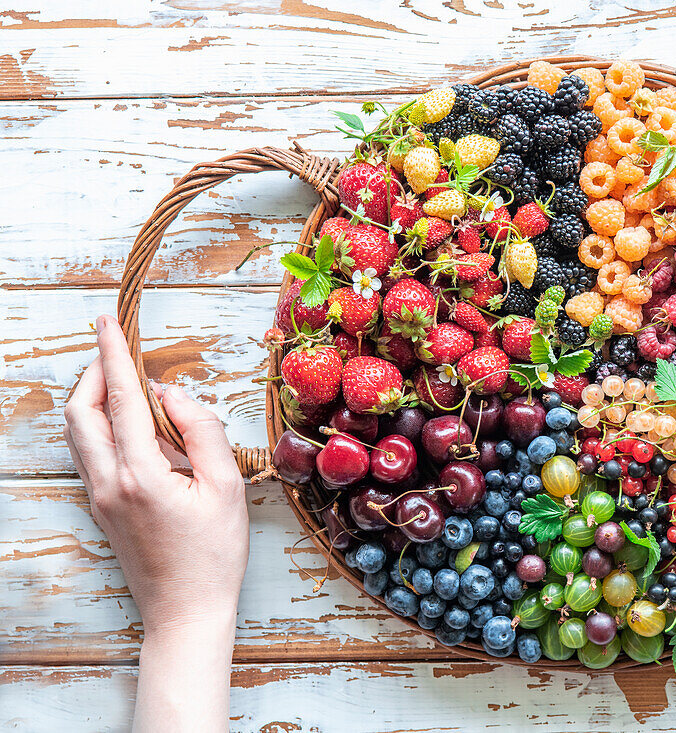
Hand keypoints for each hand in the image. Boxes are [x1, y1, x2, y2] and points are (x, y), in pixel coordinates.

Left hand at [64, 315, 248, 729]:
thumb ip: (201, 431)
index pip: (121, 399)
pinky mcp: (102, 509)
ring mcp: (100, 498)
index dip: (113, 354)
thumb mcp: (226, 486)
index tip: (107, 321)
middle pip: (81, 412)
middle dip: (94, 373)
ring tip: (131, 386)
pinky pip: (91, 454)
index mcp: (140, 473)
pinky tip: (137, 429)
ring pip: (79, 433)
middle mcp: (108, 482)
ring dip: (96, 399)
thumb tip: (172, 394)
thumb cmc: (214, 554)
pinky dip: (104, 426)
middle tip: (120, 351)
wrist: (186, 612)